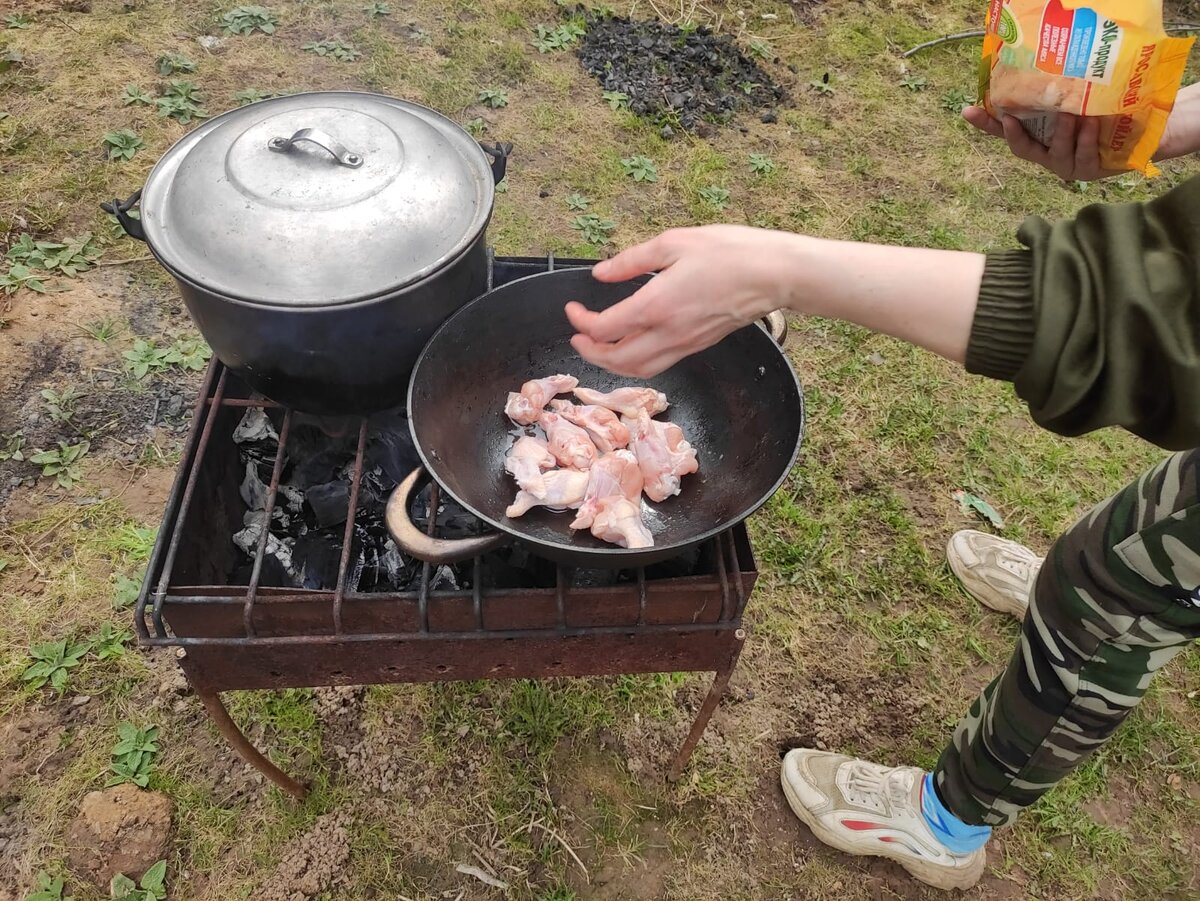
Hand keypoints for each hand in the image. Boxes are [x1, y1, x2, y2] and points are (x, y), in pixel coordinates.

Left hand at [565, 225, 801, 377]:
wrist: (774, 274)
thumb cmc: (730, 252)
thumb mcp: (674, 243)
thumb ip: (631, 261)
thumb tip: (600, 273)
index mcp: (657, 305)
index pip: (605, 329)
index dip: (581, 322)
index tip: (572, 309)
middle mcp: (668, 332)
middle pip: (617, 360)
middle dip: (589, 352)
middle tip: (578, 335)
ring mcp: (685, 343)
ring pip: (638, 369)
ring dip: (612, 363)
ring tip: (598, 346)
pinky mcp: (698, 345)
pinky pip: (658, 364)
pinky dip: (636, 362)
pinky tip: (631, 345)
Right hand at [962, 107, 1122, 180]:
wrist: (1138, 136)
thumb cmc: (1101, 117)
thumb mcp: (1075, 104)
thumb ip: (1056, 96)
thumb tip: (1040, 70)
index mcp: (1039, 140)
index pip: (1004, 132)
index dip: (986, 124)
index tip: (968, 111)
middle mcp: (1047, 154)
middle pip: (1022, 149)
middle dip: (1015, 135)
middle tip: (1010, 120)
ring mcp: (1066, 164)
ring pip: (1056, 151)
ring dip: (1062, 132)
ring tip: (1068, 114)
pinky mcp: (1088, 170)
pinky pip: (1084, 154)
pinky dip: (1086, 138)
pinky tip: (1091, 123)